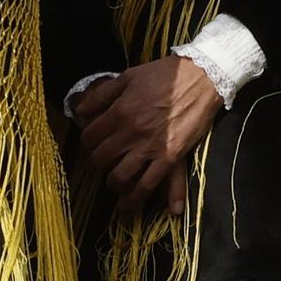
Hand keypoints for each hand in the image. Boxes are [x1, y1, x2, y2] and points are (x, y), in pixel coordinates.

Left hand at [77, 56, 224, 213]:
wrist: (200, 79)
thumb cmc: (163, 75)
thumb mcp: (127, 77)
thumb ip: (101, 95)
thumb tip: (79, 110)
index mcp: (119, 112)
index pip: (90, 137)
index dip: (86, 143)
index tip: (89, 145)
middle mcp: (132, 133)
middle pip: (102, 158)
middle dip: (96, 163)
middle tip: (99, 163)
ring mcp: (151, 148)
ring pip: (122, 176)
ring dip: (113, 183)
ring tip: (112, 183)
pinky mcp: (171, 158)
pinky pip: (150, 184)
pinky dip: (137, 198)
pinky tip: (128, 205)